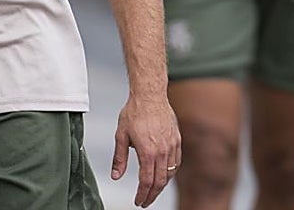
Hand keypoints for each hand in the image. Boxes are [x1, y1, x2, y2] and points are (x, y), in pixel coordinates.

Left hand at [111, 92, 180, 207]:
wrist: (150, 95)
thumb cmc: (134, 112)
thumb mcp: (121, 136)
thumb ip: (119, 159)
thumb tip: (116, 176)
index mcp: (147, 151)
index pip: (146, 181)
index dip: (142, 195)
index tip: (138, 201)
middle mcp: (162, 150)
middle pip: (160, 182)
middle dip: (152, 195)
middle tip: (145, 201)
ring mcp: (171, 145)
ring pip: (170, 173)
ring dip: (161, 185)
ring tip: (153, 190)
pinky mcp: (177, 139)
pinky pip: (176, 161)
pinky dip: (171, 172)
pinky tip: (165, 174)